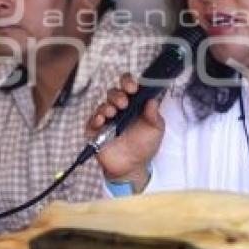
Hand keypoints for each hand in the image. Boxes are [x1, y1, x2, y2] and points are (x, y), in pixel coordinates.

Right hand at [86, 73, 165, 191]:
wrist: (132, 166)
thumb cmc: (144, 145)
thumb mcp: (155, 130)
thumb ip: (154, 115)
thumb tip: (153, 99)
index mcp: (133, 104)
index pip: (128, 85)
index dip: (128, 82)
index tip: (133, 87)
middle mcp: (118, 108)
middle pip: (113, 92)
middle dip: (118, 95)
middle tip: (124, 103)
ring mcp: (106, 118)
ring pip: (103, 104)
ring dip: (108, 106)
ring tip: (113, 113)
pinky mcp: (96, 130)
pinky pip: (92, 120)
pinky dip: (96, 118)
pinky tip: (102, 120)